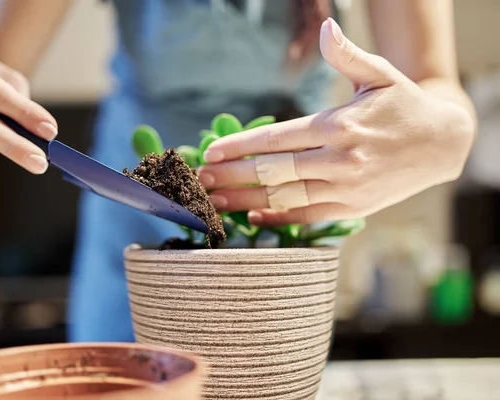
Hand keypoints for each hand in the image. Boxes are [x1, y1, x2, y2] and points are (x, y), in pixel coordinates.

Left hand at [198, 18, 474, 225]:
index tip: (211, 150)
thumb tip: (327, 27)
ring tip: (214, 202)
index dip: (240, 146)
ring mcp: (346, 189)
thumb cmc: (404, 107)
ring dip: (245, 201)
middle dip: (232, 176)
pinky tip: (252, 218)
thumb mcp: (380, 75)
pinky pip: (308, 217)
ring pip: (285, 198)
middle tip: (200, 180)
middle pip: (273, 171)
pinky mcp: (353, 208)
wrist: (441, 144)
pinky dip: (278, 220)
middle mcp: (340, 160)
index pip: (277, 139)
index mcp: (339, 126)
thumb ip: (347, 56)